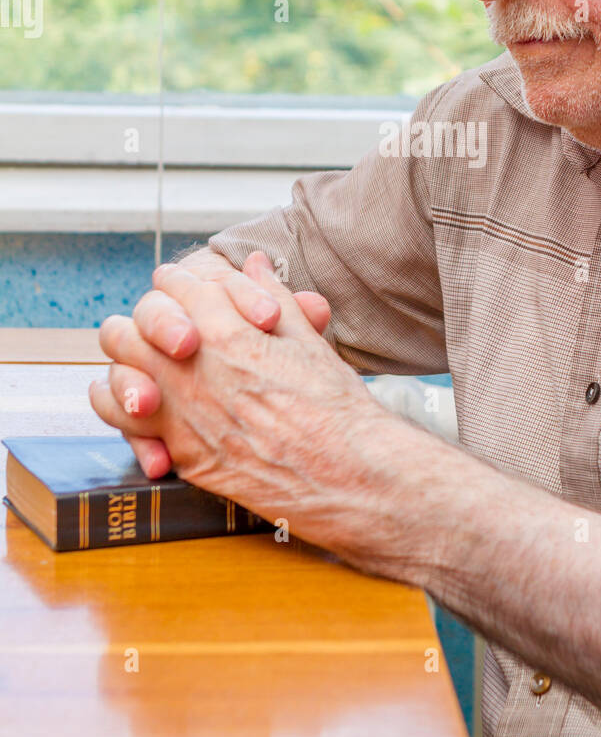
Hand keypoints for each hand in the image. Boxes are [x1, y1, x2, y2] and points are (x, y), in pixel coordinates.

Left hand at [89, 256, 429, 571]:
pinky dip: (126, 410)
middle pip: (137, 323)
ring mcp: (182, 412)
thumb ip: (274, 296)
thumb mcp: (308, 340)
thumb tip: (256, 262)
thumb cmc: (335, 406)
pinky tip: (139, 404)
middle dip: (147, 318)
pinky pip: (128, 424)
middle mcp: (195, 369)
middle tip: (160, 325)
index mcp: (228, 331)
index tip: (182, 287)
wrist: (345, 473)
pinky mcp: (181, 453)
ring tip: (141, 362)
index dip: (180, 282)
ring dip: (128, 361)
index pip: (179, 285)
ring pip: (120, 371)